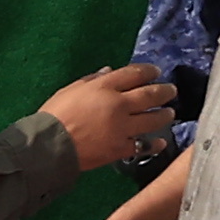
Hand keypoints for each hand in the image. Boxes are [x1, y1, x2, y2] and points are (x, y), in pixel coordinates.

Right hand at [44, 66, 175, 173]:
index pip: (134, 73)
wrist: (48, 147)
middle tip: (171, 91)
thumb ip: (91, 80)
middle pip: (150, 94)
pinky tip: (160, 142)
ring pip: (153, 119)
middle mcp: (119, 105)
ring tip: (169, 114)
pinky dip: (154, 144)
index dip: (148, 71)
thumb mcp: (69, 90)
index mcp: (104, 87)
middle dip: (164, 91)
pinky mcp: (120, 148)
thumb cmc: (54, 116)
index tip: (156, 71)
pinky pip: (143, 146)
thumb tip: (109, 72)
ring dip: (164, 115)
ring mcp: (122, 128)